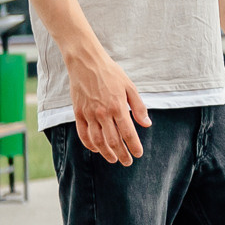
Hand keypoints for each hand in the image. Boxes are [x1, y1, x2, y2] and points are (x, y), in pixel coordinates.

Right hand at [66, 43, 150, 164]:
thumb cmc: (111, 73)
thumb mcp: (130, 87)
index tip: (138, 154)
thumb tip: (147, 124)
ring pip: (97, 141)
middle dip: (122, 154)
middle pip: (113, 141)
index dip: (134, 146)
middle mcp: (103, 113)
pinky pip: (83, 134)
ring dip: (106, 153)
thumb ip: (138, 107)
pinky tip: (97, 149)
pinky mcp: (78, 112)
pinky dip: (89, 145)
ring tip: (113, 159)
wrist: (86, 62)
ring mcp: (89, 114)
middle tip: (127, 162)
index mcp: (118, 106)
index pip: (128, 133)